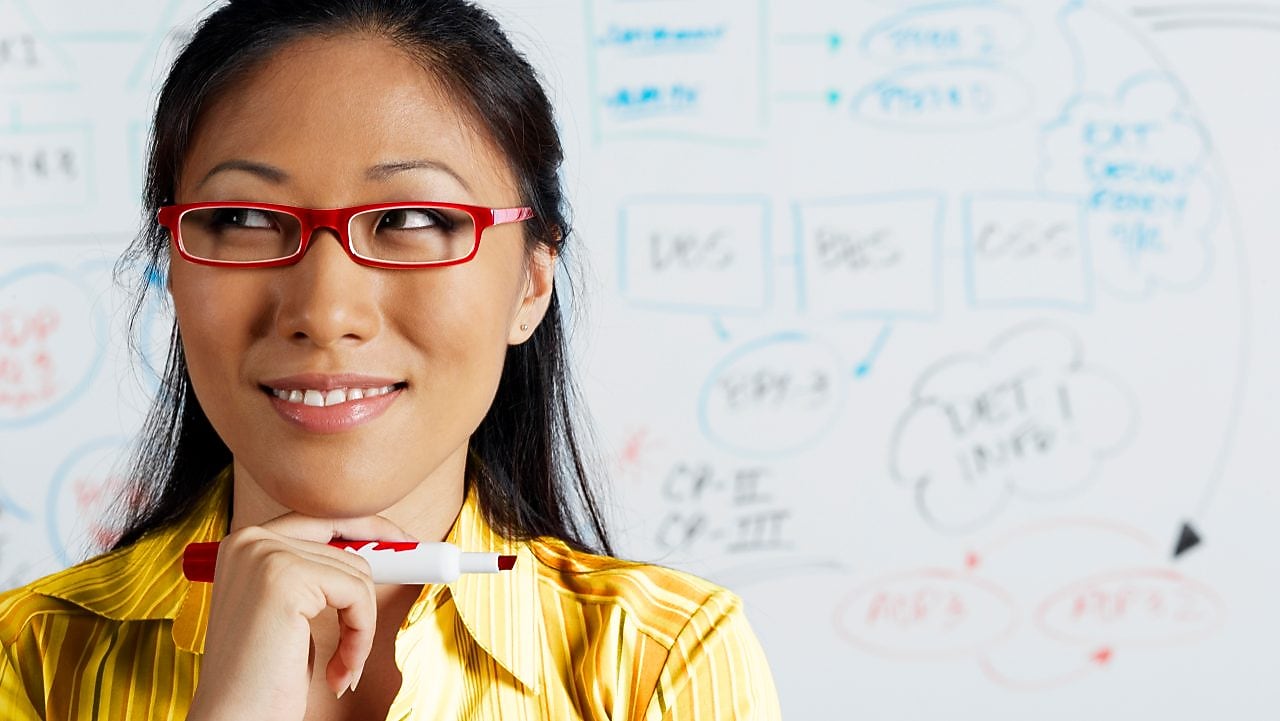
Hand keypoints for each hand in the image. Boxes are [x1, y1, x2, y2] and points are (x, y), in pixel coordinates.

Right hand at [185, 513, 414, 720]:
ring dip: (361, 625)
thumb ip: (317, 575)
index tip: (404, 544)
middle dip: (375, 579)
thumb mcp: (290, 613)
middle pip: (345, 541)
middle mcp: (249, 540)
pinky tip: (340, 669)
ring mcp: (264, 554)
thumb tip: (379, 547)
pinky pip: (357, 593)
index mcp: (244, 543)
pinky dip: (361, 635)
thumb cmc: (263, 679)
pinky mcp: (284, 577)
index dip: (368, 528)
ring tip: (343, 665)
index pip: (321, 518)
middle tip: (400, 590)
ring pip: (357, 571)